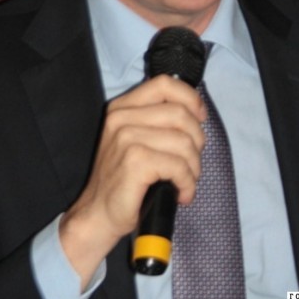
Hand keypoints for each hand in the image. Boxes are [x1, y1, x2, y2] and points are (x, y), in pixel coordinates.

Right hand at [58, 75, 206, 285]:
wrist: (97, 215)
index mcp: (122, 107)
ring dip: (194, 167)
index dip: (190, 98)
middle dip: (197, 141)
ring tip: (186, 181)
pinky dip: (188, 183)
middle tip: (191, 163)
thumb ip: (158, 121)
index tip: (200, 118)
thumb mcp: (135, 140)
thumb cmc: (123, 180)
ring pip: (184, 142)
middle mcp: (121, 118)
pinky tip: (182, 193)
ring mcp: (126, 138)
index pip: (164, 83)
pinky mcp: (135, 162)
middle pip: (180, 113)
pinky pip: (179, 166)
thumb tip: (197, 113)